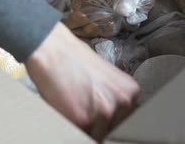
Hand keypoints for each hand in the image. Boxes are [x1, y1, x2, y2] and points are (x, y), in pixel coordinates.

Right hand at [25, 22, 138, 141]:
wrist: (53, 50)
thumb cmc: (75, 60)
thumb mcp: (107, 79)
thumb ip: (115, 98)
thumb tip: (115, 118)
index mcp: (131, 92)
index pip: (125, 120)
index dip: (110, 119)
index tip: (100, 116)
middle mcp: (123, 102)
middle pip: (112, 129)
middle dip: (99, 123)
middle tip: (83, 106)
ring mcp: (104, 112)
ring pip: (96, 134)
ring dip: (85, 126)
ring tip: (74, 105)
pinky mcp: (83, 119)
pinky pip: (79, 133)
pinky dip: (71, 124)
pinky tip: (66, 106)